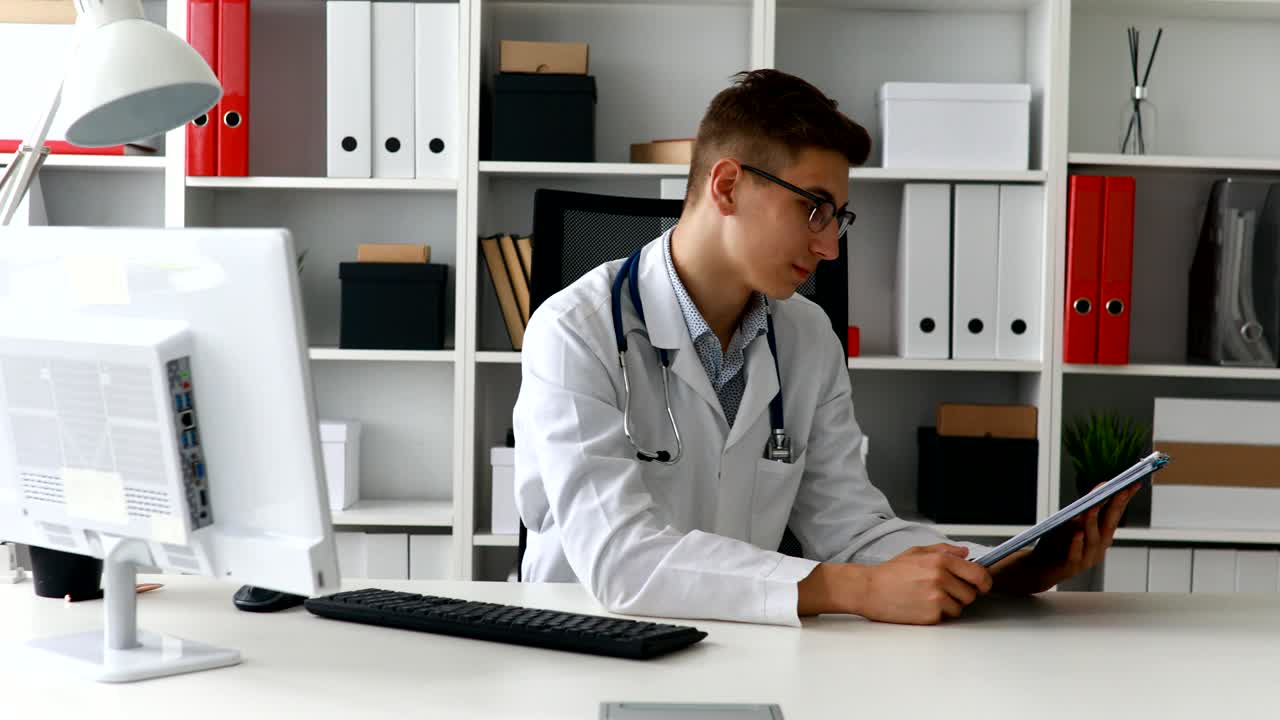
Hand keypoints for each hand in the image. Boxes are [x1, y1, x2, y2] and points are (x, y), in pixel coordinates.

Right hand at [850, 544, 992, 624]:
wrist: (869, 590)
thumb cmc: (890, 573)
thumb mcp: (916, 552)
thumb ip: (944, 550)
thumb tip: (965, 553)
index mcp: (940, 560)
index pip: (978, 573)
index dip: (984, 581)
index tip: (983, 585)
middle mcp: (941, 578)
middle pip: (971, 593)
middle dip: (961, 593)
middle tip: (943, 591)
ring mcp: (936, 597)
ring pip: (959, 607)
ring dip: (949, 605)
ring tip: (927, 597)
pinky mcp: (931, 615)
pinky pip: (945, 617)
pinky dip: (936, 614)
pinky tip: (920, 606)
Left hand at [991, 484, 1141, 594]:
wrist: (1041, 567)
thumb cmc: (1058, 542)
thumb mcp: (1073, 522)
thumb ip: (1087, 508)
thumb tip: (1102, 485)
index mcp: (1101, 535)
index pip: (1116, 514)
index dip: (1125, 499)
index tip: (1134, 483)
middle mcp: (1099, 547)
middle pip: (1109, 525)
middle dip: (1116, 507)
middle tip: (1120, 490)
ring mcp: (1087, 558)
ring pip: (1093, 540)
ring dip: (1092, 523)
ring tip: (1091, 508)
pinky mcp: (1071, 567)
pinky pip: (1076, 555)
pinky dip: (1077, 544)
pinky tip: (1077, 534)